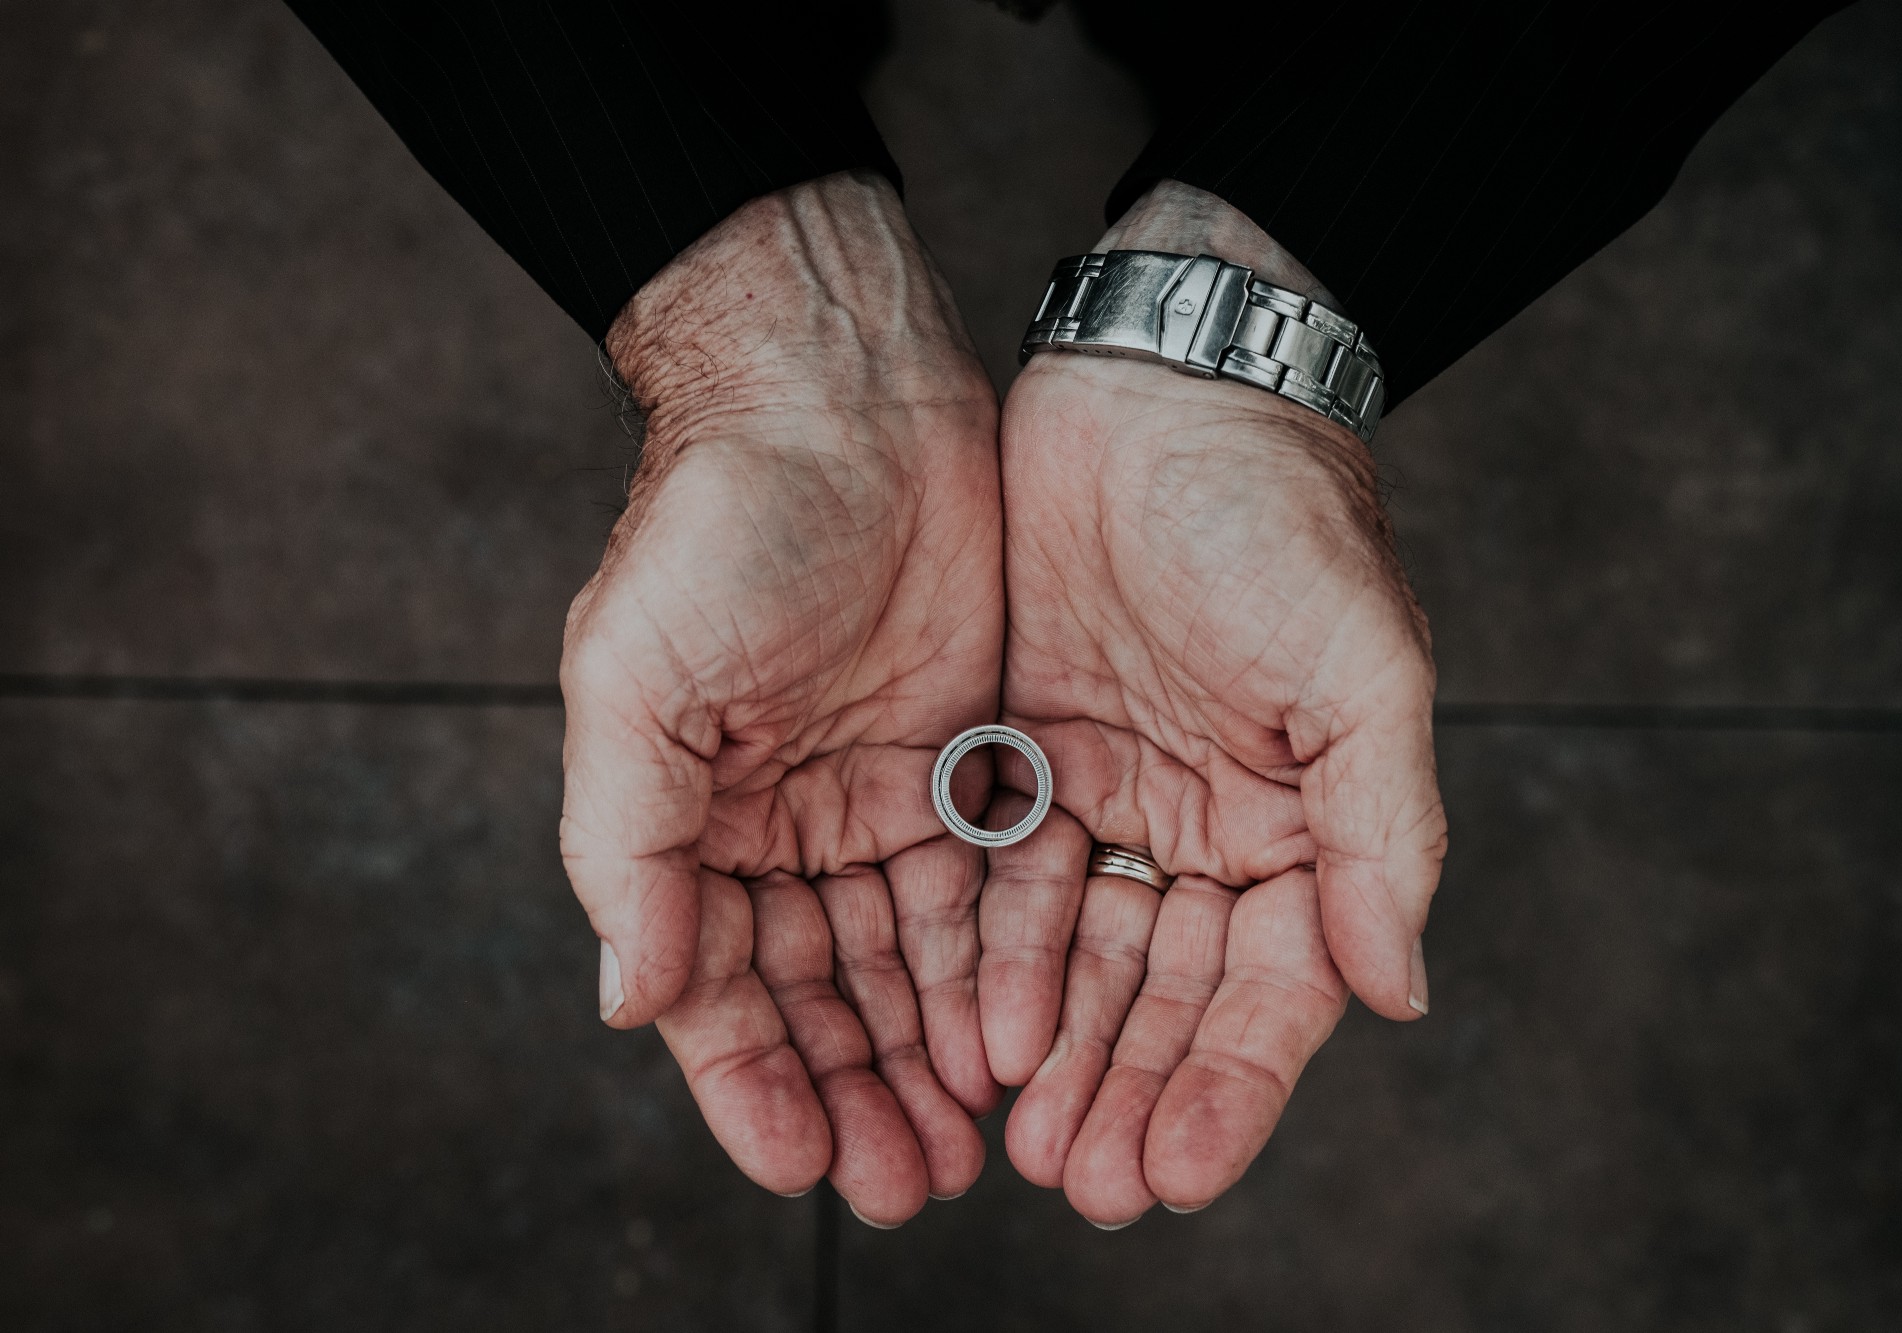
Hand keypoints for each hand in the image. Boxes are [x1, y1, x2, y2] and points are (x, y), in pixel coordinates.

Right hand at [560, 173, 1003, 1224]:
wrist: (840, 393)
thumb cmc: (717, 522)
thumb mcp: (634, 681)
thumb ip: (624, 845)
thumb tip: (631, 1003)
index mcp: (685, 820)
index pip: (716, 987)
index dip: (753, 1085)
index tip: (802, 1170)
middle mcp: (779, 825)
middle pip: (818, 995)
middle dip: (856, 1093)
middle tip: (909, 1188)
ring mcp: (875, 795)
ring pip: (905, 960)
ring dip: (930, 1053)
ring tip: (970, 1150)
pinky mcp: (966, 755)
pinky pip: (983, 887)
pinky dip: (994, 967)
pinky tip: (1018, 1038)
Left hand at [980, 183, 1446, 1224]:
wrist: (1160, 385)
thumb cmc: (1283, 517)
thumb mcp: (1362, 670)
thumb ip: (1384, 834)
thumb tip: (1402, 995)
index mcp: (1303, 824)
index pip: (1271, 990)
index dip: (1226, 1085)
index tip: (1177, 1174)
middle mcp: (1209, 827)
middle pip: (1168, 993)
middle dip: (1128, 1088)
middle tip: (1083, 1183)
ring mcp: (1113, 794)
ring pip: (1081, 953)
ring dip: (1054, 1045)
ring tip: (1019, 1138)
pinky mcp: (1024, 749)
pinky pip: (1001, 875)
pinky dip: (989, 953)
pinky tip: (967, 1029)